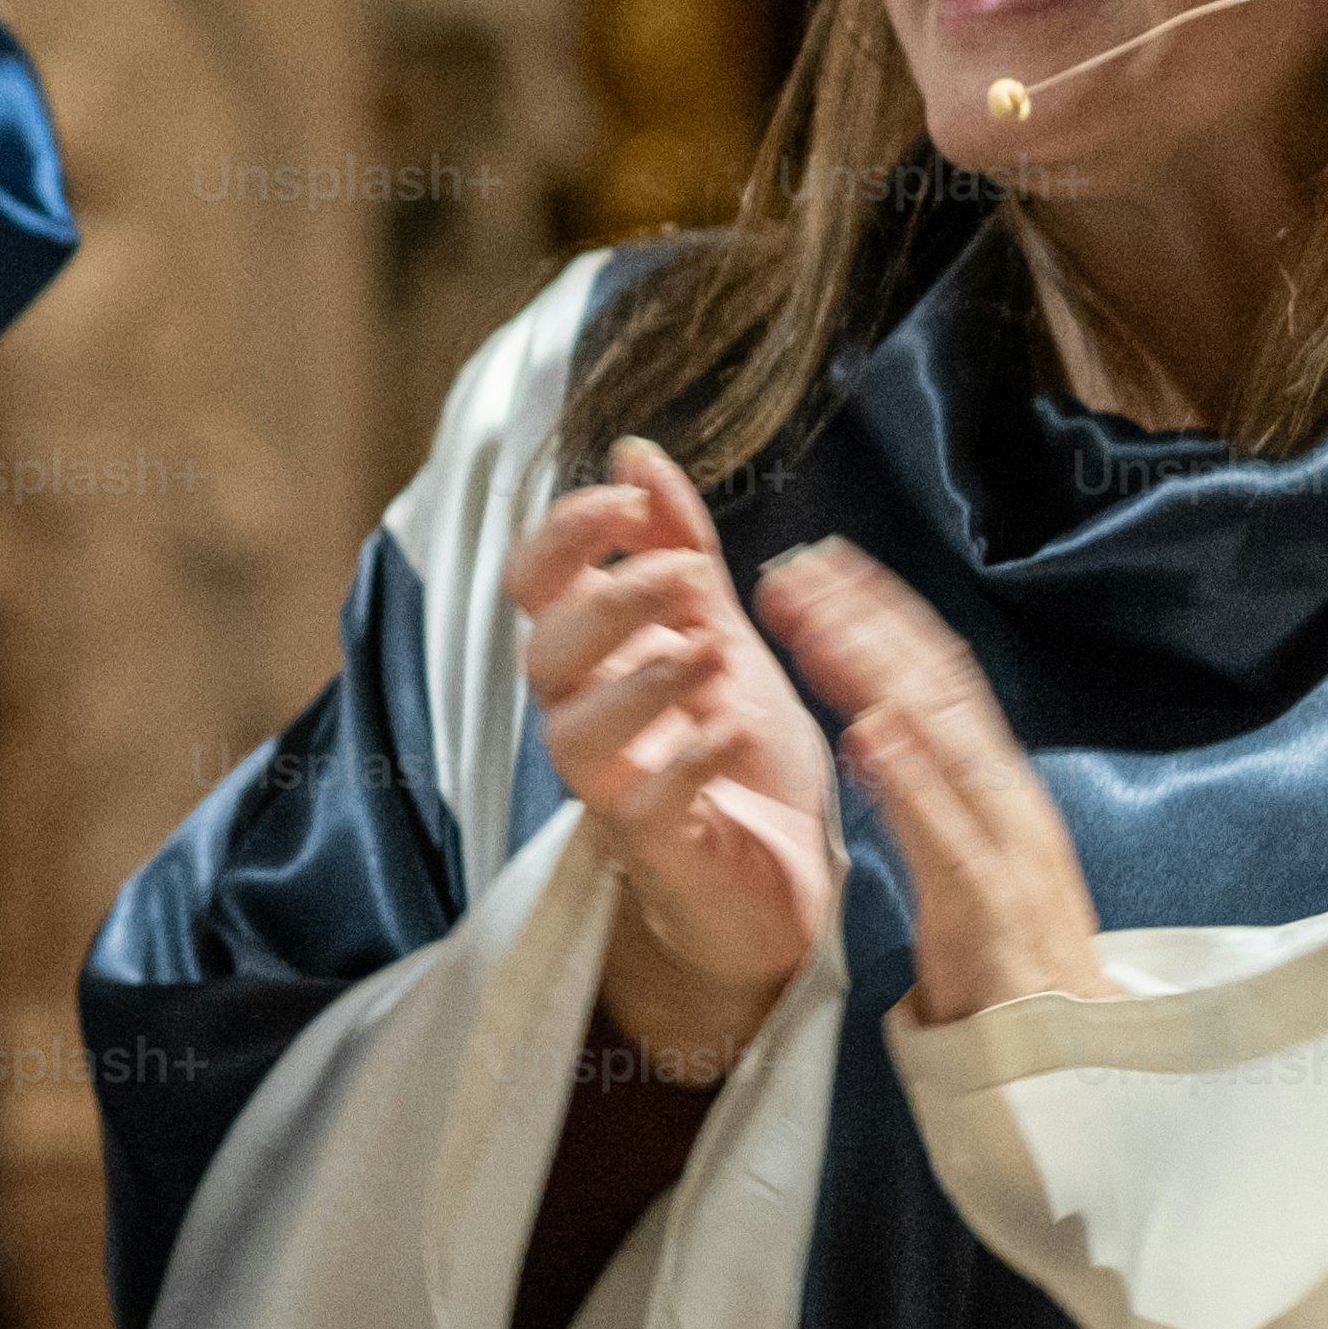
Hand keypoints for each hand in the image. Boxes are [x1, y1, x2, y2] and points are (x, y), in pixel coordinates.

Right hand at [509, 437, 836, 1080]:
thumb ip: (679, 548)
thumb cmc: (742, 757)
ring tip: (712, 653)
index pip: (535, 582)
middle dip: (609, 600)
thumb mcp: (723, 631)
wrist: (792, 878)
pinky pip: (643, 805)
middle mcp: (588, 719)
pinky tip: (734, 731)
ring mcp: (614, 788)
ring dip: (638, 680)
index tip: (631, 497)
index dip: (568, 532)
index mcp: (597, 658)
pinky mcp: (655, 851)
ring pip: (572, 734)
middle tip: (689, 578)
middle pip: (543, 652)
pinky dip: (685, 763)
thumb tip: (637, 450)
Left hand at [751, 541, 1110, 1023]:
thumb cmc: (1007, 967)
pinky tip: (865, 736)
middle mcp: (1008, 801)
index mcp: (998, 788)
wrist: (1073, 1071)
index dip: (882, 616)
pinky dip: (909, 781)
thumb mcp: (963, 860)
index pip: (942, 680)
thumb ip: (928, 796)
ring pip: (942, 741)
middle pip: (938, 688)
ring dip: (874, 674)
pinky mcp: (991, 910)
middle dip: (867, 620)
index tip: (822, 565)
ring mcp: (1005, 850)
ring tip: (812, 623)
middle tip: (795, 567)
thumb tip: (875, 727)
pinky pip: (946, 836)